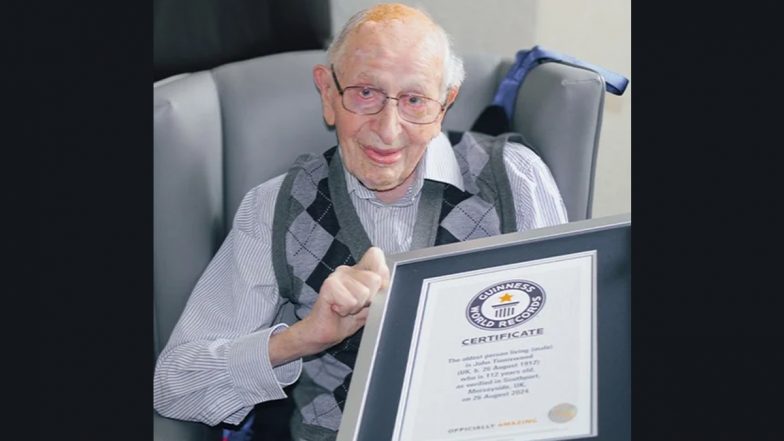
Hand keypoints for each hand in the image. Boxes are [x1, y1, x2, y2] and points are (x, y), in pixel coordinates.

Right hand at [269, 247, 389, 364]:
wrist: (323, 333)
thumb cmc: (345, 319)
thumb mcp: (370, 306)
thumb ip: (380, 291)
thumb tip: (385, 281)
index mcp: (359, 271)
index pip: (376, 255)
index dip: (381, 277)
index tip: (372, 293)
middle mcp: (347, 269)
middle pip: (375, 279)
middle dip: (369, 299)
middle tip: (355, 306)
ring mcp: (337, 276)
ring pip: (364, 292)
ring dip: (356, 307)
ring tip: (346, 309)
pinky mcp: (328, 286)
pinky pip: (350, 301)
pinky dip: (346, 310)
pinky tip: (337, 310)